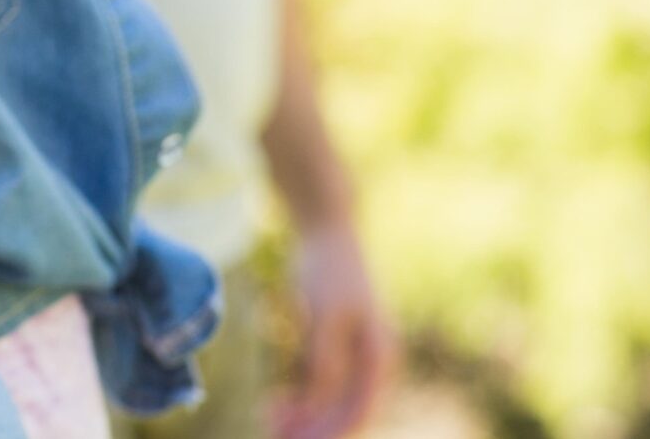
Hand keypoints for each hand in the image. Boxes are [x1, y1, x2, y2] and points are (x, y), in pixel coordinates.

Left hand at [272, 220, 394, 438]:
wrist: (325, 230)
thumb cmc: (328, 270)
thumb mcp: (324, 317)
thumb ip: (324, 362)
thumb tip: (320, 407)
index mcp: (380, 360)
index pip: (358, 415)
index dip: (328, 435)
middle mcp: (374, 364)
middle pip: (345, 412)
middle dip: (313, 429)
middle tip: (273, 434)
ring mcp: (357, 356)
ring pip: (332, 401)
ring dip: (305, 417)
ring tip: (270, 420)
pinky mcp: (338, 346)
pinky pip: (323, 384)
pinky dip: (303, 397)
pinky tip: (278, 401)